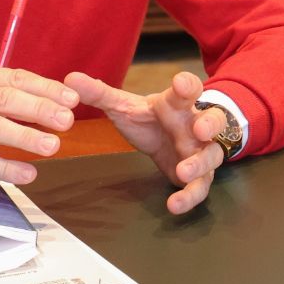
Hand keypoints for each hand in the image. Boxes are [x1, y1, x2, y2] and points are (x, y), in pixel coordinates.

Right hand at [0, 66, 79, 184]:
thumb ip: (6, 94)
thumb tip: (57, 99)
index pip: (13, 78)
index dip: (45, 88)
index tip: (73, 99)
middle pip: (4, 100)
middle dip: (40, 109)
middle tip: (67, 121)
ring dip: (25, 136)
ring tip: (53, 146)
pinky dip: (6, 168)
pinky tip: (28, 173)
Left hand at [65, 70, 228, 214]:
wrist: (170, 138)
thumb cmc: (151, 118)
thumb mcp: (125, 106)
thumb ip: (100, 94)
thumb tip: (70, 79)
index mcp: (177, 103)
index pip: (188, 89)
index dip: (187, 85)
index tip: (181, 84)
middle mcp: (195, 124)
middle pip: (214, 119)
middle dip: (211, 123)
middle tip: (201, 129)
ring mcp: (201, 150)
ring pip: (212, 155)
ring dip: (201, 163)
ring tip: (185, 171)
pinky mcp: (199, 175)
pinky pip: (201, 187)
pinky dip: (190, 196)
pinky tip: (174, 205)